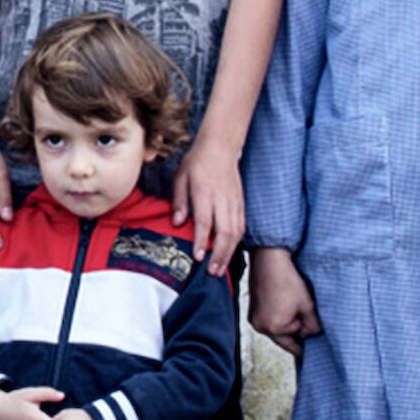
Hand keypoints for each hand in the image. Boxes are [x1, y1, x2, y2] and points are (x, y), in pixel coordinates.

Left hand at [171, 141, 244, 264]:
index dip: (202, 241)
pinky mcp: (241, 203)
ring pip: (236, 232)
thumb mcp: (180, 178)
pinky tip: (229, 253)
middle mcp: (222, 199)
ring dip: (229, 252)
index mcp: (205, 192)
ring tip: (220, 269)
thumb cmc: (197, 163)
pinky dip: (236, 242)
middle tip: (212, 272)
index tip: (198, 257)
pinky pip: (241, 226)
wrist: (220, 147)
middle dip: (219, 255)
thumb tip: (178, 223)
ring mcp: (234, 201)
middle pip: (225, 232)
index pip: (205, 222)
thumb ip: (179, 201)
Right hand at [246, 248, 321, 357]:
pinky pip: (269, 320)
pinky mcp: (252, 310)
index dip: (305, 347)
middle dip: (297, 330)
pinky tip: (285, 302)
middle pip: (284, 338)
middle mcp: (260, 326)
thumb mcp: (307, 305)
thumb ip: (313, 325)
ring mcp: (254, 318)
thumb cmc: (286, 280)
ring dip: (288, 322)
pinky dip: (278, 316)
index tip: (313, 351)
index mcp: (273, 328)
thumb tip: (315, 334)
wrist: (269, 259)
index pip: (294, 347)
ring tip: (295, 306)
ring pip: (277, 328)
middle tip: (307, 319)